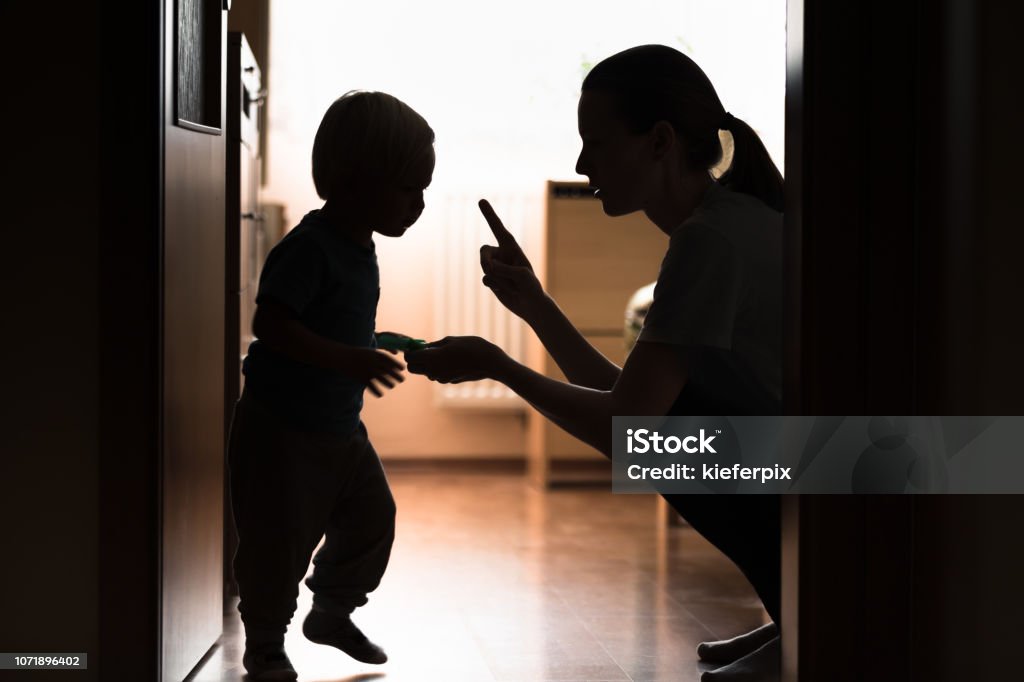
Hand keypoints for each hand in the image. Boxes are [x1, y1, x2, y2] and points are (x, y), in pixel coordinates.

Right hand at [338, 347, 404, 396]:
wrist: (342, 357)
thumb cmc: (358, 353)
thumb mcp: (370, 351)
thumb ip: (381, 353)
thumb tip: (396, 353)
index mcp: (375, 355)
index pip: (389, 360)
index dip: (396, 365)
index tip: (402, 369)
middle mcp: (372, 362)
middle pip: (387, 370)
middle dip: (396, 375)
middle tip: (402, 380)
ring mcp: (367, 370)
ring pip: (381, 379)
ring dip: (388, 383)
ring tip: (392, 386)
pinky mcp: (362, 378)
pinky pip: (371, 386)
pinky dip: (377, 391)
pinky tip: (380, 394)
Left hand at [405, 336, 506, 383]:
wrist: (490, 363)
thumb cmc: (472, 347)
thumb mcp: (451, 340)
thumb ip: (434, 345)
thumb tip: (423, 347)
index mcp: (432, 358)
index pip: (409, 358)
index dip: (410, 351)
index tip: (417, 345)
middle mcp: (433, 371)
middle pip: (412, 368)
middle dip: (415, 360)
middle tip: (425, 350)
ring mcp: (441, 378)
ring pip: (425, 372)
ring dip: (428, 364)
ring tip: (444, 353)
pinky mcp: (448, 381)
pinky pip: (437, 374)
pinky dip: (439, 368)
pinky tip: (452, 360)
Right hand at [478, 199, 544, 319]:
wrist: (530, 304)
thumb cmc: (531, 287)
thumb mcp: (522, 276)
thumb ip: (505, 269)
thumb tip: (489, 269)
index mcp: (512, 247)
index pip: (498, 228)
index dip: (489, 215)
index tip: (481, 200)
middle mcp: (502, 255)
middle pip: (484, 251)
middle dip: (485, 261)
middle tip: (492, 270)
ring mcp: (495, 267)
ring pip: (485, 268)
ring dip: (498, 279)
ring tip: (511, 286)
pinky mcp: (492, 280)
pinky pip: (486, 280)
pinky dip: (495, 286)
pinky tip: (505, 291)